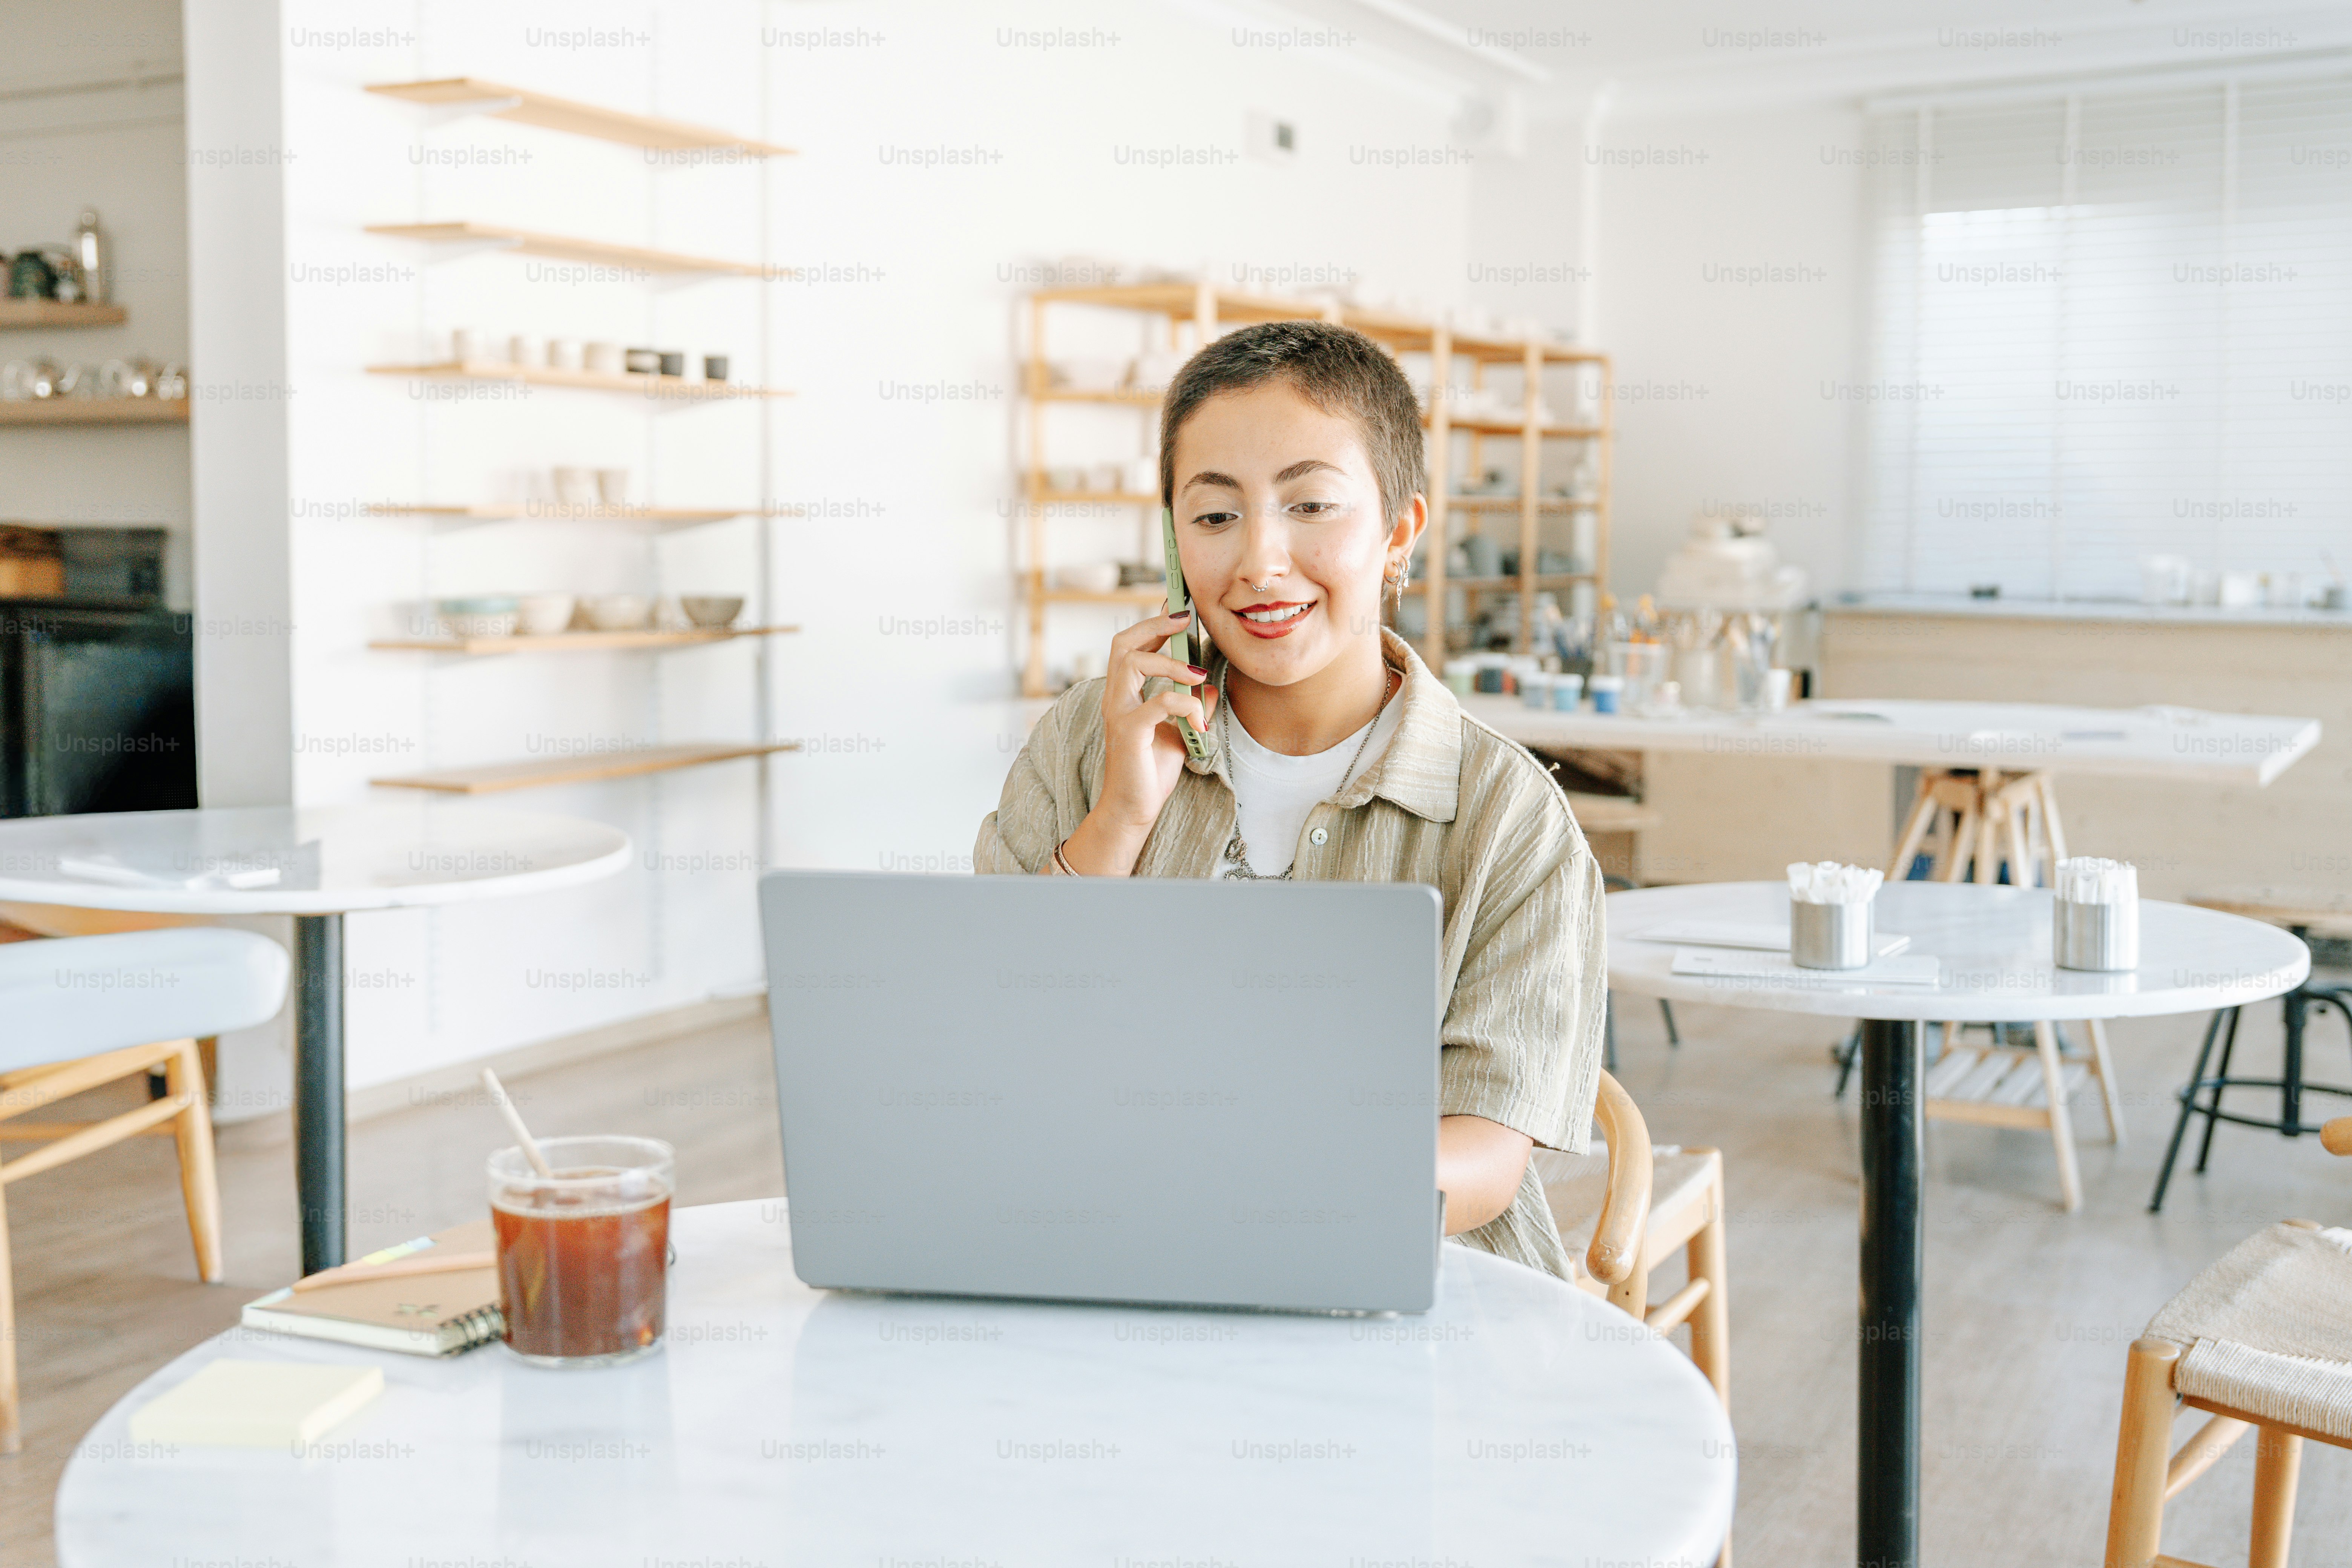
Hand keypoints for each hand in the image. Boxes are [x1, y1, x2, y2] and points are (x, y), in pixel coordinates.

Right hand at [1059, 609, 1217, 875]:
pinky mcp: (1129, 732)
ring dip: (1172, 663)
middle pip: (1124, 643)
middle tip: (1185, 620)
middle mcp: (1116, 698)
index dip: (1154, 624)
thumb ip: (1190, 706)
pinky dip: (1184, 704)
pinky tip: (1199, 719)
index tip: (1179, 610)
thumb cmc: (1151, 771)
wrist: (1134, 809)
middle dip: (1155, 626)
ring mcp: (1119, 713)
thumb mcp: (1179, 732)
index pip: (1131, 646)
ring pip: (1134, 663)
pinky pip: (1157, 702)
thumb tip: (1211, 687)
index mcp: (1125, 694)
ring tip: (1198, 675)